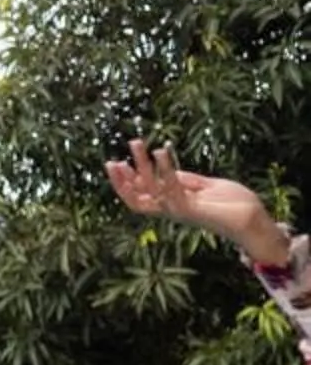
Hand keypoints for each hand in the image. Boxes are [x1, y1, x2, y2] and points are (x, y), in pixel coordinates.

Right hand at [106, 140, 284, 259]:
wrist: (253, 220)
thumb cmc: (234, 204)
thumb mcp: (207, 186)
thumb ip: (187, 180)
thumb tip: (167, 170)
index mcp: (172, 204)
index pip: (140, 195)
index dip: (125, 182)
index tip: (117, 163)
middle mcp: (171, 209)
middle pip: (137, 198)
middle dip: (121, 180)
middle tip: (111, 160)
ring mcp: (179, 210)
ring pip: (150, 191)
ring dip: (141, 167)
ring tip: (136, 144)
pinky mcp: (191, 209)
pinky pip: (172, 189)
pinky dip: (165, 170)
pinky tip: (162, 151)